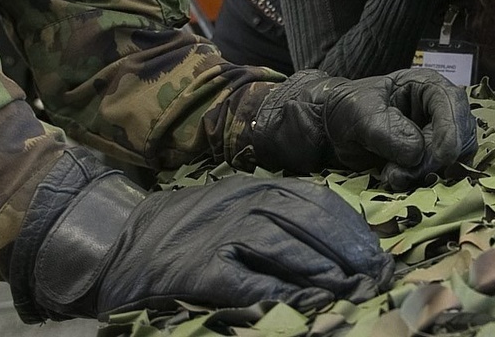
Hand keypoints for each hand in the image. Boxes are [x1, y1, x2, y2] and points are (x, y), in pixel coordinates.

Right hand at [14, 150, 392, 320]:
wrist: (115, 240)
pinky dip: (275, 294)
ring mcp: (217, 234)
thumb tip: (340, 247)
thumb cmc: (186, 229)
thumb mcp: (236, 207)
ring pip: (281, 248)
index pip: (317, 201)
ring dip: (320, 272)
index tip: (379, 256)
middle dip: (345, 252)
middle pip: (306, 223)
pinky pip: (244, 282)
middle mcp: (241, 203)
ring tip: (349, 294)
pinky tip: (300, 306)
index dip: (351, 230)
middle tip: (375, 280)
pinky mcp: (195, 269)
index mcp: (256, 187)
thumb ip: (281, 220)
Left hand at [250, 69, 477, 188]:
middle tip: (401, 174)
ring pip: (453, 160)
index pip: (453, 104)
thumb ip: (389, 131)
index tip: (440, 157)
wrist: (330, 130)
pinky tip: (395, 178)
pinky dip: (422, 181)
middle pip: (460, 136)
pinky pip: (440, 174)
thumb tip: (417, 152)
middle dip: (436, 160)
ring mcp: (437, 136)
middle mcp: (439, 110)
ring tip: (392, 175)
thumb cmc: (345, 110)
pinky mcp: (429, 159)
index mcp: (426, 85)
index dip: (451, 131)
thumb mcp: (361, 115)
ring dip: (427, 174)